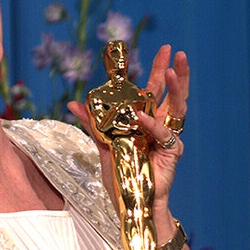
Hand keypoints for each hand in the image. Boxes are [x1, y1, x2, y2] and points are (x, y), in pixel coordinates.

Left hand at [68, 46, 190, 208]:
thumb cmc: (120, 175)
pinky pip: (162, 133)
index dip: (157, 69)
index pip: (152, 89)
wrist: (130, 201)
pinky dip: (151, 124)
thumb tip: (72, 103)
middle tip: (175, 51)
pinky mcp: (172, 151)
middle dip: (173, 71)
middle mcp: (158, 124)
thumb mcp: (102, 145)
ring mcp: (167, 136)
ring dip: (175, 87)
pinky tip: (141, 116)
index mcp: (144, 119)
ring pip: (177, 106)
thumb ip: (92, 123)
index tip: (162, 48)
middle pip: (169, 92)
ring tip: (172, 70)